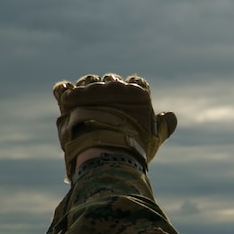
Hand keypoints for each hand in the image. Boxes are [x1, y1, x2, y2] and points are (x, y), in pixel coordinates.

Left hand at [52, 74, 176, 179]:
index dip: (133, 91)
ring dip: (87, 89)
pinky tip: (66, 97)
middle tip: (107, 110)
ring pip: (88, 81)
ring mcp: (90, 91)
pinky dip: (64, 91)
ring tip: (86, 103)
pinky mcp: (70, 98)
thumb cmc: (134, 147)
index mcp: (136, 92)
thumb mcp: (155, 137)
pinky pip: (63, 87)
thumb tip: (170, 116)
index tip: (129, 105)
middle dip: (110, 91)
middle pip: (111, 80)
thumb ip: (164, 124)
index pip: (137, 82)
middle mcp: (113, 86)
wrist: (106, 153)